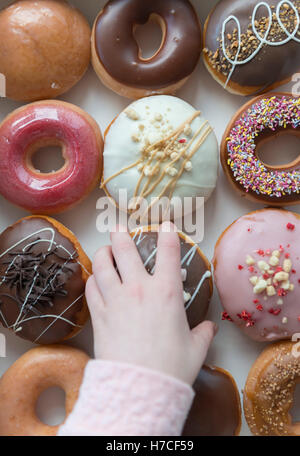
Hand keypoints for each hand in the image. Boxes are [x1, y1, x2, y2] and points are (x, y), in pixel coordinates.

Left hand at [85, 222, 216, 385]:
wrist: (139, 387)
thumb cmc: (171, 368)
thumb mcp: (195, 350)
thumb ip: (203, 334)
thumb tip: (209, 328)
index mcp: (167, 292)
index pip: (168, 252)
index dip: (168, 233)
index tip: (166, 224)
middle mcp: (139, 289)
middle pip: (125, 250)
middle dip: (120, 234)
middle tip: (118, 228)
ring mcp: (116, 299)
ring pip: (103, 265)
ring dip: (103, 252)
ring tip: (105, 249)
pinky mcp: (100, 314)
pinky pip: (92, 288)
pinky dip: (93, 279)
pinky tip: (95, 279)